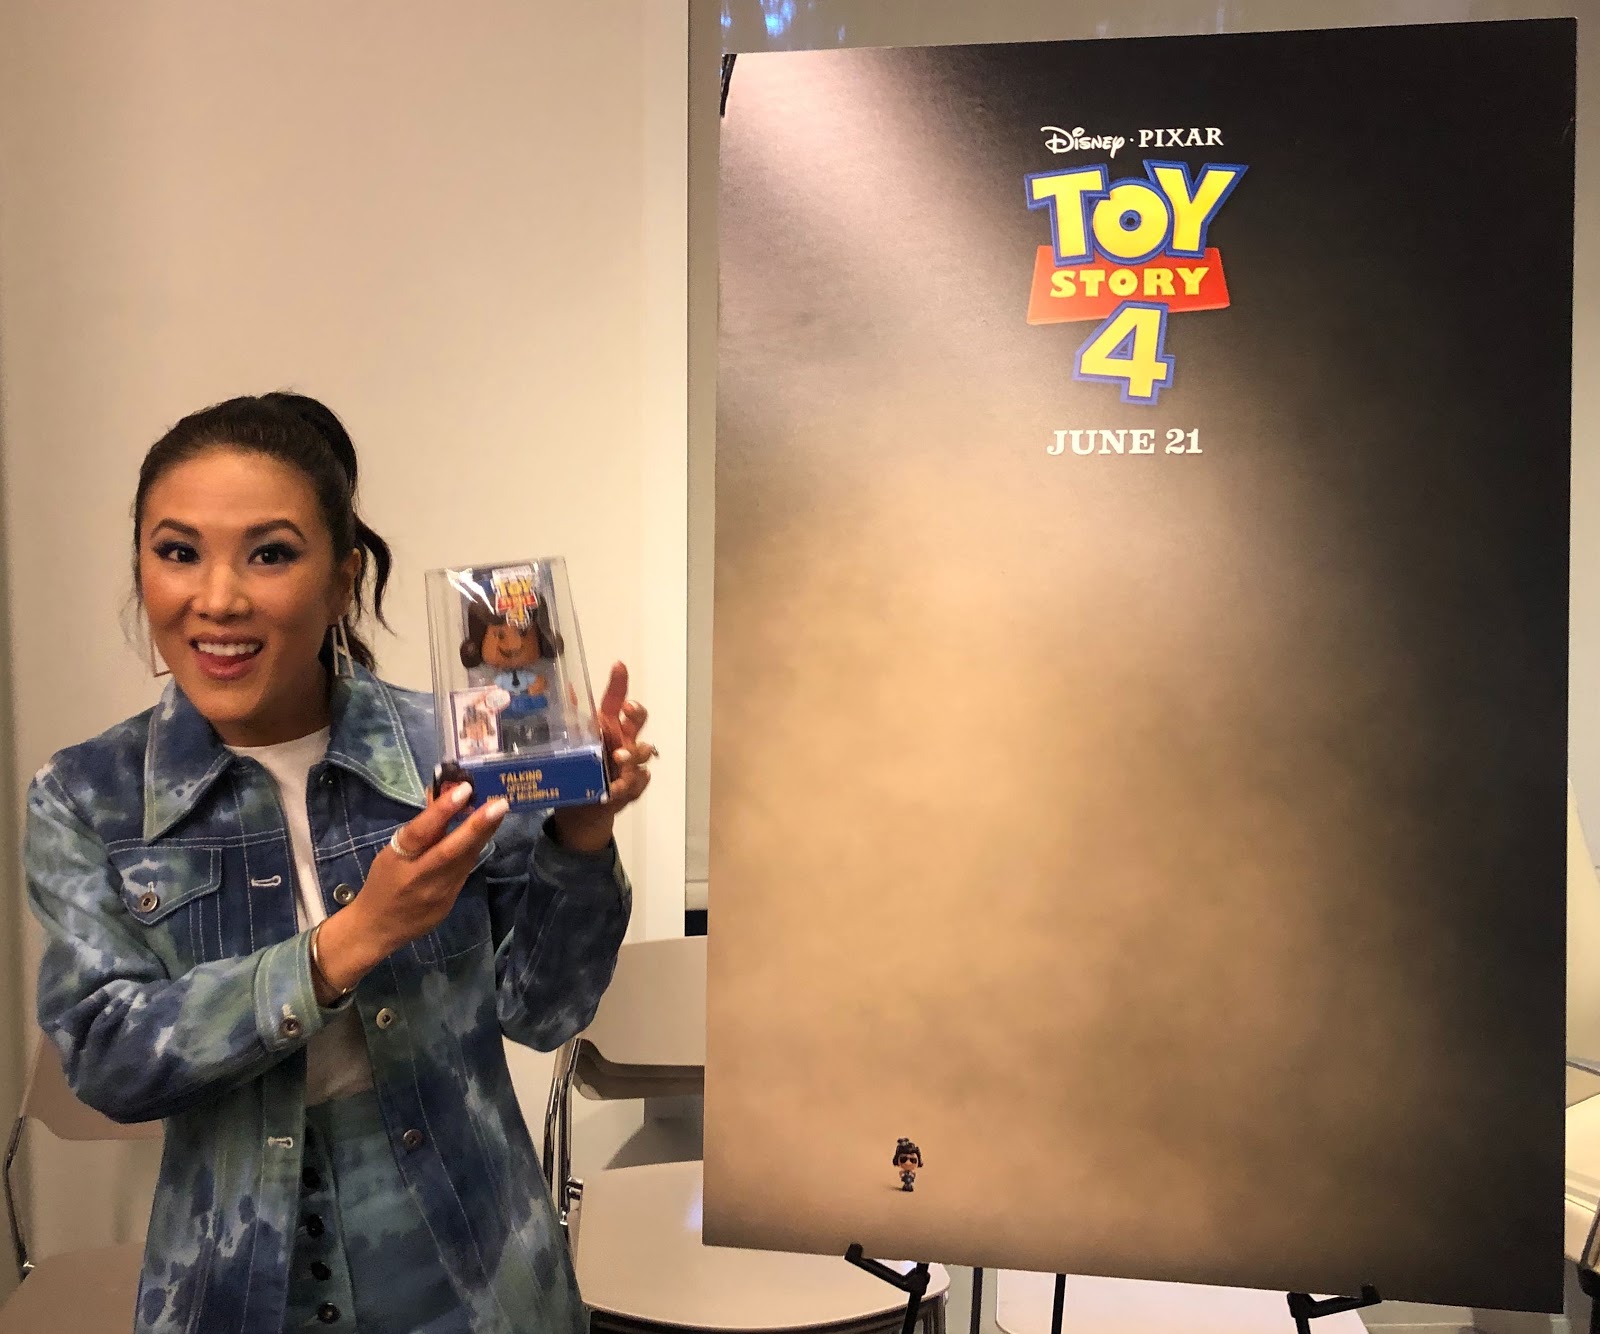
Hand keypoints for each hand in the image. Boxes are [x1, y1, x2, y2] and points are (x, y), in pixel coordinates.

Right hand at [311, 782, 506, 1000]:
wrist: (376, 928)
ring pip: (465, 860)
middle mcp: (418, 878)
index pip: (420, 833)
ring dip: (484, 835)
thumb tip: (442, 794)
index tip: (465, 790)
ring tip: (499, 811)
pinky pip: (464, 872)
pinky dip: (475, 851)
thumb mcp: (391, 853)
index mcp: (397, 861)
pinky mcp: (448, 904)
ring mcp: (436, 894)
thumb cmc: (383, 882)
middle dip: (477, 826)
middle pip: (450, 850)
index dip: (442, 811)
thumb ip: (419, 829)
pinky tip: (487, 834)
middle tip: (500, 804)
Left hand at [549, 661, 653, 852]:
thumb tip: (565, 689)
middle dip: (636, 713)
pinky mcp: (633, 787)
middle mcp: (625, 740)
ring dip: (633, 753)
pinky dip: (633, 783)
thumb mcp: (573, 744)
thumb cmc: (583, 768)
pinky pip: (640, 781)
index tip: (618, 665)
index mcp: (609, 726)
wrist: (585, 807)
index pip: (617, 700)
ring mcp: (631, 764)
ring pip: (643, 752)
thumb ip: (572, 718)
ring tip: (619, 758)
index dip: (619, 683)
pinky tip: (622, 785)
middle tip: (628, 709)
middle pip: (639, 720)